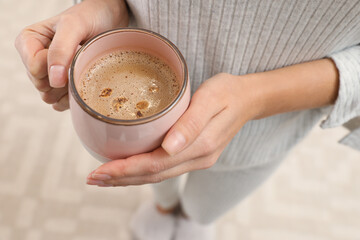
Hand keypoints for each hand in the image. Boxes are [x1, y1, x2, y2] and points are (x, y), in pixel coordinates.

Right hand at [15, 0, 127, 110]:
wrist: (110, 19)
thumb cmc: (91, 17)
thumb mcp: (75, 25)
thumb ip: (62, 49)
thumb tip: (54, 80)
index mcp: (29, 41)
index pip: (35, 69)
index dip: (56, 67)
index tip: (74, 53)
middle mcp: (35, 59)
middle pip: (42, 86)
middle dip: (64, 79)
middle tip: (82, 62)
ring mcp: (48, 74)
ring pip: (50, 97)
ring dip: (70, 90)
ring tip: (84, 70)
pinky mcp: (61, 86)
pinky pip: (60, 104)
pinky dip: (74, 98)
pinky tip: (84, 82)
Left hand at [86, 73, 259, 186]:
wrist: (248, 98)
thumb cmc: (227, 92)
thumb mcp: (211, 99)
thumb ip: (191, 123)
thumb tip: (168, 147)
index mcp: (200, 146)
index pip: (155, 164)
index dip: (125, 170)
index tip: (99, 171)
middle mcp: (197, 158)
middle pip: (152, 175)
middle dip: (120, 178)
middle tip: (92, 179)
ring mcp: (197, 159)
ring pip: (157, 175)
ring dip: (128, 179)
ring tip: (103, 178)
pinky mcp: (194, 155)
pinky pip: (164, 168)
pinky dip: (142, 172)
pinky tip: (128, 169)